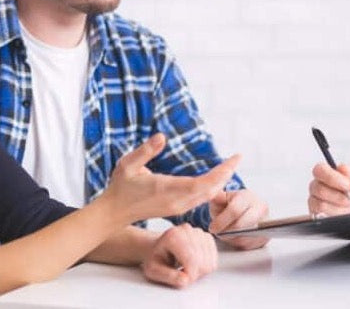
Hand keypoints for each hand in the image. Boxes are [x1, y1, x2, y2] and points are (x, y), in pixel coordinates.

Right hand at [105, 133, 240, 223]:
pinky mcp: (175, 209)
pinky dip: (210, 189)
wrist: (114, 213)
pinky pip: (199, 200)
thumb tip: (162, 136)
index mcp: (168, 189)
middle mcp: (176, 201)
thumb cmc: (120, 187)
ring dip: (219, 183)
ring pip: (206, 196)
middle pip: (210, 190)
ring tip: (228, 168)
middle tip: (236, 160)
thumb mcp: (127, 164)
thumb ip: (145, 151)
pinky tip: (215, 181)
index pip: (203, 183)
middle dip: (225, 175)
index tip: (233, 160)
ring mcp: (177, 207)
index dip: (221, 172)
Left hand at [141, 224, 216, 287]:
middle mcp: (188, 230)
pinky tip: (193, 264)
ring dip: (199, 271)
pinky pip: (213, 260)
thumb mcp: (153, 270)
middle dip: (193, 275)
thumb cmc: (156, 259)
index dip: (189, 276)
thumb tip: (185, 280)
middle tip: (181, 274)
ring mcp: (199, 232)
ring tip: (185, 268)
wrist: (159, 248)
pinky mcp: (207, 238)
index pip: (191, 260)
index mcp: (172, 236)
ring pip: (209, 262)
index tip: (182, 280)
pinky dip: (205, 267)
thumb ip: (168, 276)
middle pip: (202, 262)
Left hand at [208, 189, 269, 249]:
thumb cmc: (230, 204)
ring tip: (225, 234)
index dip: (221, 221)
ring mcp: (265, 223)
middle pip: (242, 225)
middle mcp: (260, 208)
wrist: (245, 210)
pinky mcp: (265, 236)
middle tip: (218, 233)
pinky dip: (239, 244)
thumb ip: (216, 197)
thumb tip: (211, 194)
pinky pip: (250, 245)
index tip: (212, 228)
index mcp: (248, 196)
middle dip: (227, 232)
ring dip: (231, 239)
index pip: (235, 210)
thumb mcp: (221, 198)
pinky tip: (233, 238)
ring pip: (245, 237)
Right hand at [307, 163, 349, 215]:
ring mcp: (315, 203)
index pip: (319, 170)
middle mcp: (317, 187)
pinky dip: (338, 215)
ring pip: (321, 205)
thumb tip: (341, 168)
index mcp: (326, 174)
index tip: (347, 184)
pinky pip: (323, 217)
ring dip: (340, 207)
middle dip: (340, 196)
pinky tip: (346, 214)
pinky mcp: (317, 217)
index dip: (332, 177)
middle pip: (319, 189)